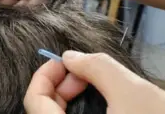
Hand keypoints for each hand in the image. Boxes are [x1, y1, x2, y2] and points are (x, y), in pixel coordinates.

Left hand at [24, 51, 164, 113]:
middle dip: (58, 86)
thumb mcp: (131, 90)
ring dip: (67, 99)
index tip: (61, 61)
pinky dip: (77, 112)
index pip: (34, 103)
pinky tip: (97, 101)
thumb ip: (95, 67)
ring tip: (90, 84)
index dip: (43, 76)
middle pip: (43, 111)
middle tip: (81, 73)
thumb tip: (70, 57)